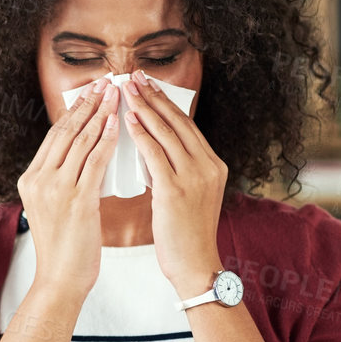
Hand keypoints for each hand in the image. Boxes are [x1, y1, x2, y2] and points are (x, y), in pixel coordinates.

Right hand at [16, 78, 120, 296]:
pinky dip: (107, 139)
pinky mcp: (76, 201)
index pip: (55, 135)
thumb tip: (84, 158)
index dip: (74, 110)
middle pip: (65, 130)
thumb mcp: (54, 209)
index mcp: (31, 179)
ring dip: (100, 113)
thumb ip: (63, 182)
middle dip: (88, 102)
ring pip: (80, 141)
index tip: (91, 90)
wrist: (60, 281)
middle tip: (106, 80)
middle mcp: (38, 179)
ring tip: (116, 93)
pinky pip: (94, 161)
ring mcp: (56, 189)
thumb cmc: (64, 250)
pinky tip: (118, 123)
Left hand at [123, 70, 225, 293]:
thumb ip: (175, 171)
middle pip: (178, 122)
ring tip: (126, 90)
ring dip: (144, 108)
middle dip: (154, 96)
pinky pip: (155, 155)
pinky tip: (127, 121)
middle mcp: (208, 166)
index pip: (187, 125)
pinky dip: (141, 135)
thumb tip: (151, 150)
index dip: (166, 103)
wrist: (196, 265)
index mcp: (214, 165)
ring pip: (167, 133)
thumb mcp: (189, 196)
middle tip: (134, 76)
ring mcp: (195, 177)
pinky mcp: (177, 191)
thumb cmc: (187, 235)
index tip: (148, 85)